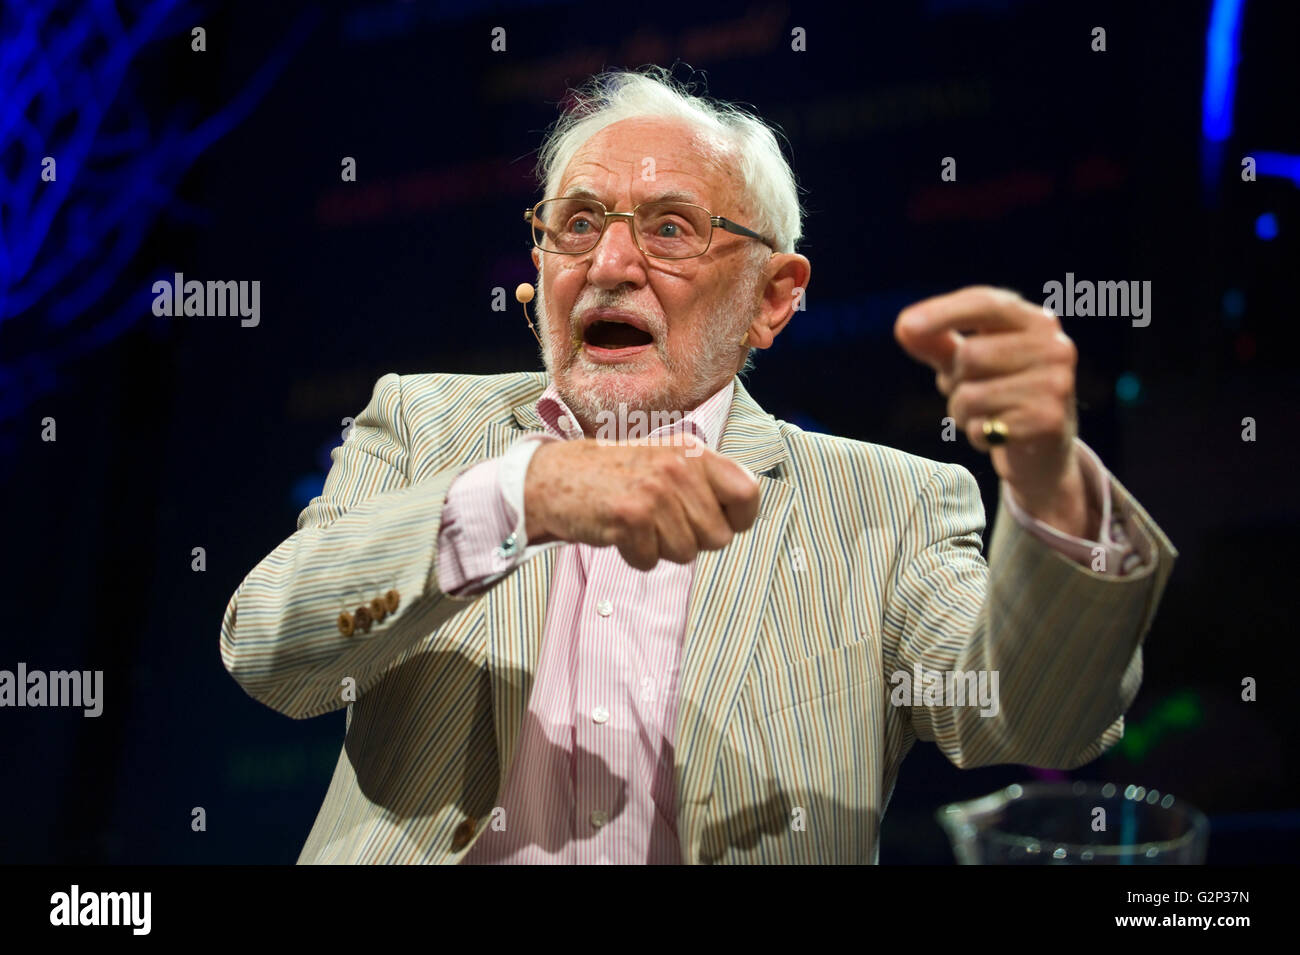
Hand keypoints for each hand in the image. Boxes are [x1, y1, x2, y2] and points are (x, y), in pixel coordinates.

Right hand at [524, 434, 760, 570]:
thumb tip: (742, 513)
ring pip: (685, 553)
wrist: (555, 476)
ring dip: (660, 549)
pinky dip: (634, 556)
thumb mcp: (666, 461)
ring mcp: (654, 492)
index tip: (718, 523)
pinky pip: (650, 561)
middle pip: (718, 537)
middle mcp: (678, 468)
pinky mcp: (629, 516)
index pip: (747, 493)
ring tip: (638, 524)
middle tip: (660, 522)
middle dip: (691, 541)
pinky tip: (618, 532)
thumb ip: (704, 481)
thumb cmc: (615, 475)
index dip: (738, 519)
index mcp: (693, 453)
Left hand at [894, 286, 1091, 536]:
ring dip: (961, 413)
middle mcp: (1054, 347)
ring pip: (970, 395)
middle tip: (972, 392)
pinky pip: (981, 427)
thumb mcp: (966, 364)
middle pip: (970, 354)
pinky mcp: (1049, 421)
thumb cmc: (999, 395)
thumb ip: (937, 344)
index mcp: (1035, 321)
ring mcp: (1056, 384)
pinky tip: (997, 435)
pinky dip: (976, 436)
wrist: (1042, 452)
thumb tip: (904, 328)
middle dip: (954, 381)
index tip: (905, 326)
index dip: (943, 312)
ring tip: (982, 415)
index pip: (986, 303)